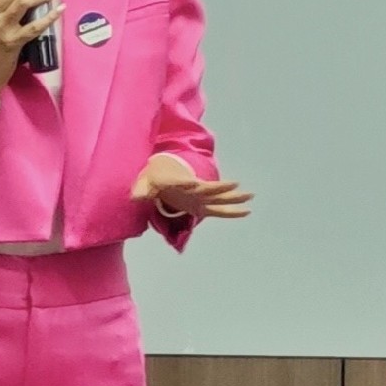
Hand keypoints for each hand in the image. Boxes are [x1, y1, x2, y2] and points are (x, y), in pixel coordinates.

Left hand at [131, 153, 252, 220]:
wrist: (163, 174)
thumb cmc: (154, 177)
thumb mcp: (145, 182)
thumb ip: (142, 190)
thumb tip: (134, 196)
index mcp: (180, 183)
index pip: (185, 182)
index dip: (188, 183)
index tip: (195, 184)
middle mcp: (194, 189)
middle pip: (210, 189)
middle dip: (222, 188)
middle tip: (236, 185)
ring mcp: (201, 197)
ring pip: (220, 198)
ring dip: (234, 197)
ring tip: (251, 195)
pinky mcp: (202, 206)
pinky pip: (220, 210)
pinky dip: (232, 212)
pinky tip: (247, 212)